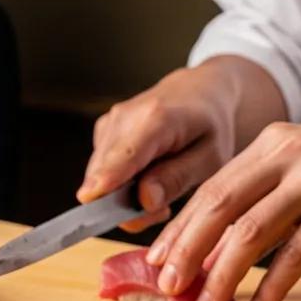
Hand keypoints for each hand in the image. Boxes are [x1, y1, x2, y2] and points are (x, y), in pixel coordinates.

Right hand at [76, 63, 244, 231]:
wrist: (199, 91)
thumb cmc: (210, 126)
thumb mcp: (211, 158)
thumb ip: (177, 178)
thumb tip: (144, 200)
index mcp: (157, 119)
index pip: (125, 154)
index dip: (106, 179)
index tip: (89, 198)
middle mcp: (124, 117)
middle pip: (104, 174)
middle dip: (127, 206)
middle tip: (163, 209)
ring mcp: (109, 123)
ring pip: (99, 178)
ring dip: (126, 196)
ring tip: (161, 188)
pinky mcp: (102, 131)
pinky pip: (101, 172)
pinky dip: (121, 183)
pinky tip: (148, 175)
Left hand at [146, 122, 300, 300]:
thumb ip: (269, 193)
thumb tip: (221, 244)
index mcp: (273, 141)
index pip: (212, 187)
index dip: (180, 227)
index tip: (157, 259)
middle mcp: (289, 152)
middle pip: (220, 205)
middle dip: (187, 251)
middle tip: (167, 287)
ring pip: (251, 231)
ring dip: (223, 274)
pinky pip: (297, 251)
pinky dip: (272, 284)